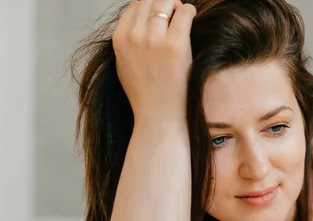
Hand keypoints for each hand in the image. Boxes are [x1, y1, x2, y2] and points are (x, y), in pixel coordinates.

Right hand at [112, 0, 196, 123]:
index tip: (161, 14)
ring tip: (183, 18)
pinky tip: (192, 19)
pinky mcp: (175, 44)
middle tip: (174, 14)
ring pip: (167, 2)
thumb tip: (138, 23)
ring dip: (177, 6)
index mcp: (120, 39)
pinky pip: (184, 12)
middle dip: (164, 4)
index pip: (134, 5)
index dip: (150, 6)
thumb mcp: (124, 65)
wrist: (159, 116)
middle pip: (150, 0)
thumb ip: (128, 42)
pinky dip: (189, 12)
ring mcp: (155, 39)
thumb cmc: (146, 95)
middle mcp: (135, 36)